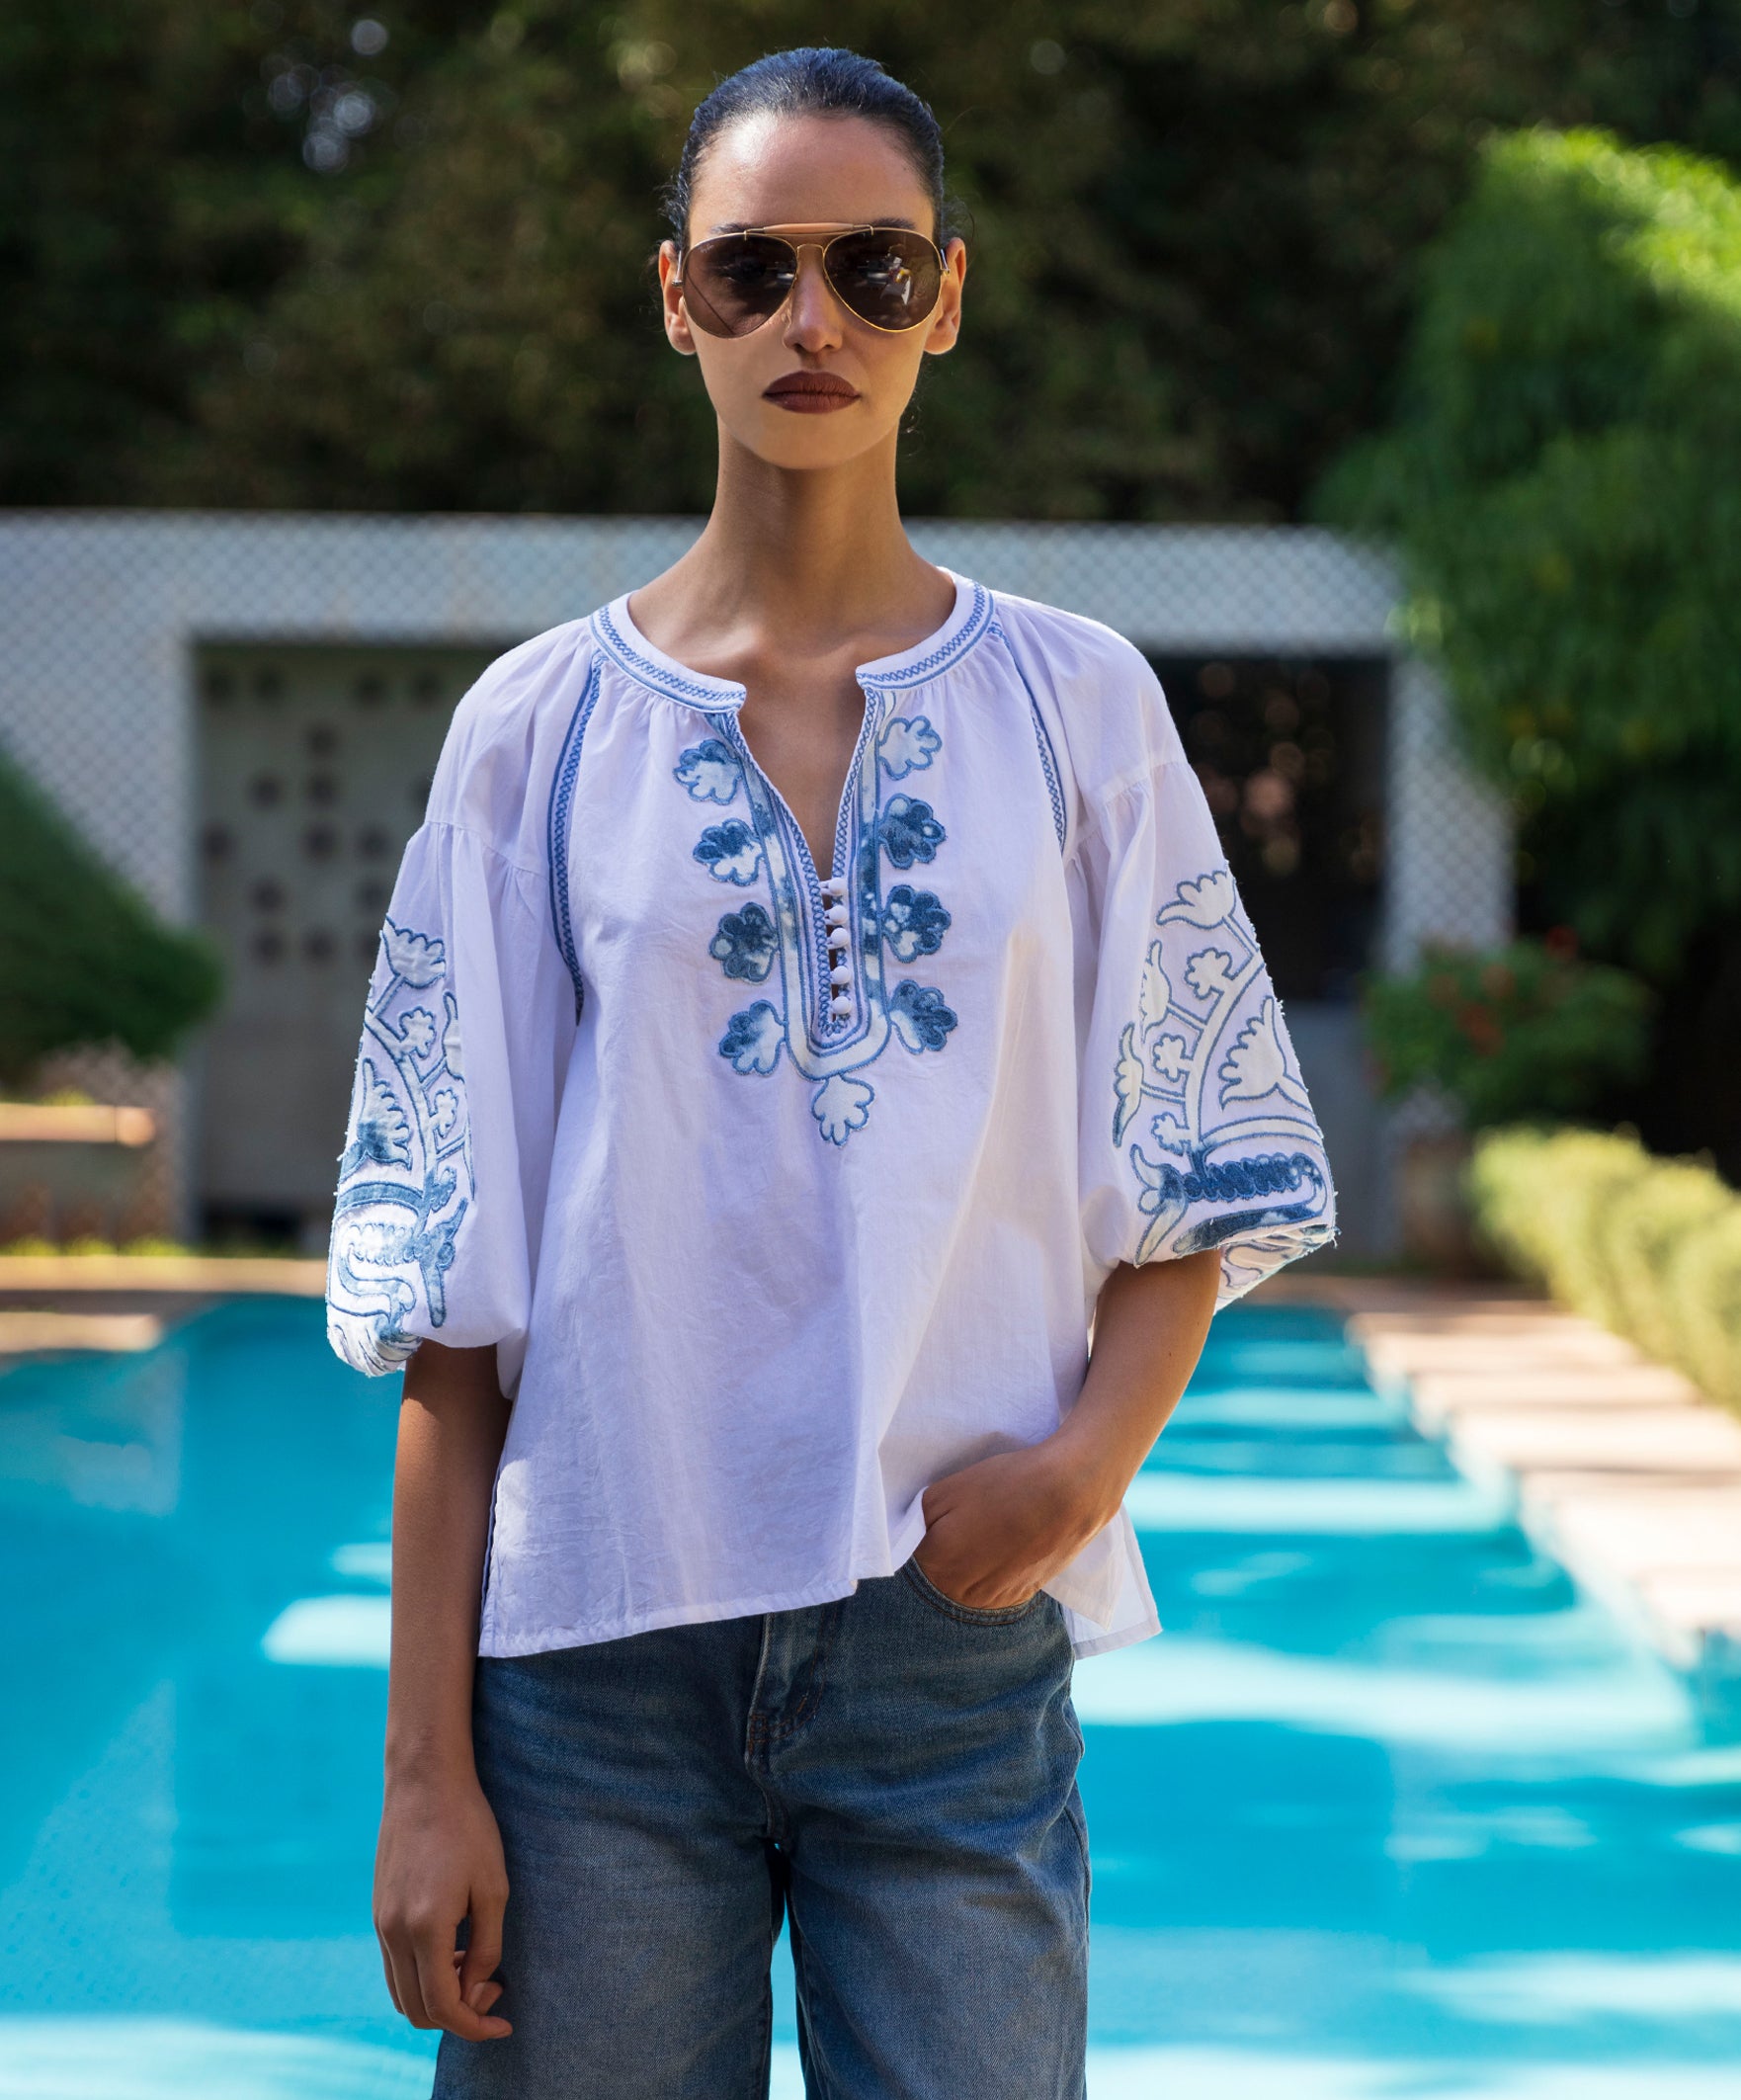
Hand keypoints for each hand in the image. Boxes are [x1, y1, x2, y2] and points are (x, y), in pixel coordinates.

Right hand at [374, 1767, 512, 2040]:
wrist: (425, 1781)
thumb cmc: (468, 1827)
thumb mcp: (493, 1886)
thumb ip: (487, 1946)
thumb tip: (477, 1987)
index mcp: (425, 1928)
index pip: (443, 2007)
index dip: (475, 2026)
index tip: (504, 2023)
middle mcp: (393, 1932)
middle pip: (417, 2010)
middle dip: (458, 2014)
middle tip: (493, 1988)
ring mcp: (380, 1923)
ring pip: (401, 1993)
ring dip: (437, 1997)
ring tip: (474, 1968)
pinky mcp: (377, 1911)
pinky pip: (394, 1966)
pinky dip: (421, 1976)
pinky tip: (452, 1951)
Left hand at [914, 1439, 1118, 1612]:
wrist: (1070, 1495)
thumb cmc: (1006, 1485)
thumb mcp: (946, 1490)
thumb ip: (917, 1519)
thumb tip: (910, 1537)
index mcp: (939, 1564)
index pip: (910, 1559)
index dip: (920, 1536)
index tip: (934, 1520)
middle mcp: (962, 1592)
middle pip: (936, 1577)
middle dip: (941, 1554)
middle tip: (960, 1523)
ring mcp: (993, 1599)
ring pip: (963, 1586)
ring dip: (966, 1567)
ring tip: (986, 1533)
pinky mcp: (1020, 1597)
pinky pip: (990, 1590)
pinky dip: (991, 1573)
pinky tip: (1003, 1546)